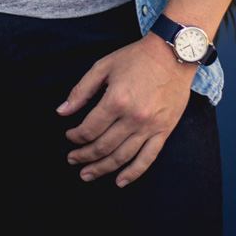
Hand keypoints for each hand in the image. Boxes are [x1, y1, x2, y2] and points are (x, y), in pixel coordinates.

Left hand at [56, 34, 194, 187]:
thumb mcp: (104, 66)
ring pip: (121, 157)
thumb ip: (81, 90)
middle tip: (72, 159)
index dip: (75, 136)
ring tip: (87, 174)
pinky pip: (147, 158)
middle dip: (84, 156)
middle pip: (103, 147)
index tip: (69, 135)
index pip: (89, 129)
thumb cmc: (137, 57)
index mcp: (116, 100)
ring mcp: (150, 127)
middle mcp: (133, 118)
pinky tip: (120, 181)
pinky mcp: (164, 131)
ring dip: (102, 168)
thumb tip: (62, 111)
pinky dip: (133, 173)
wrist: (174, 54)